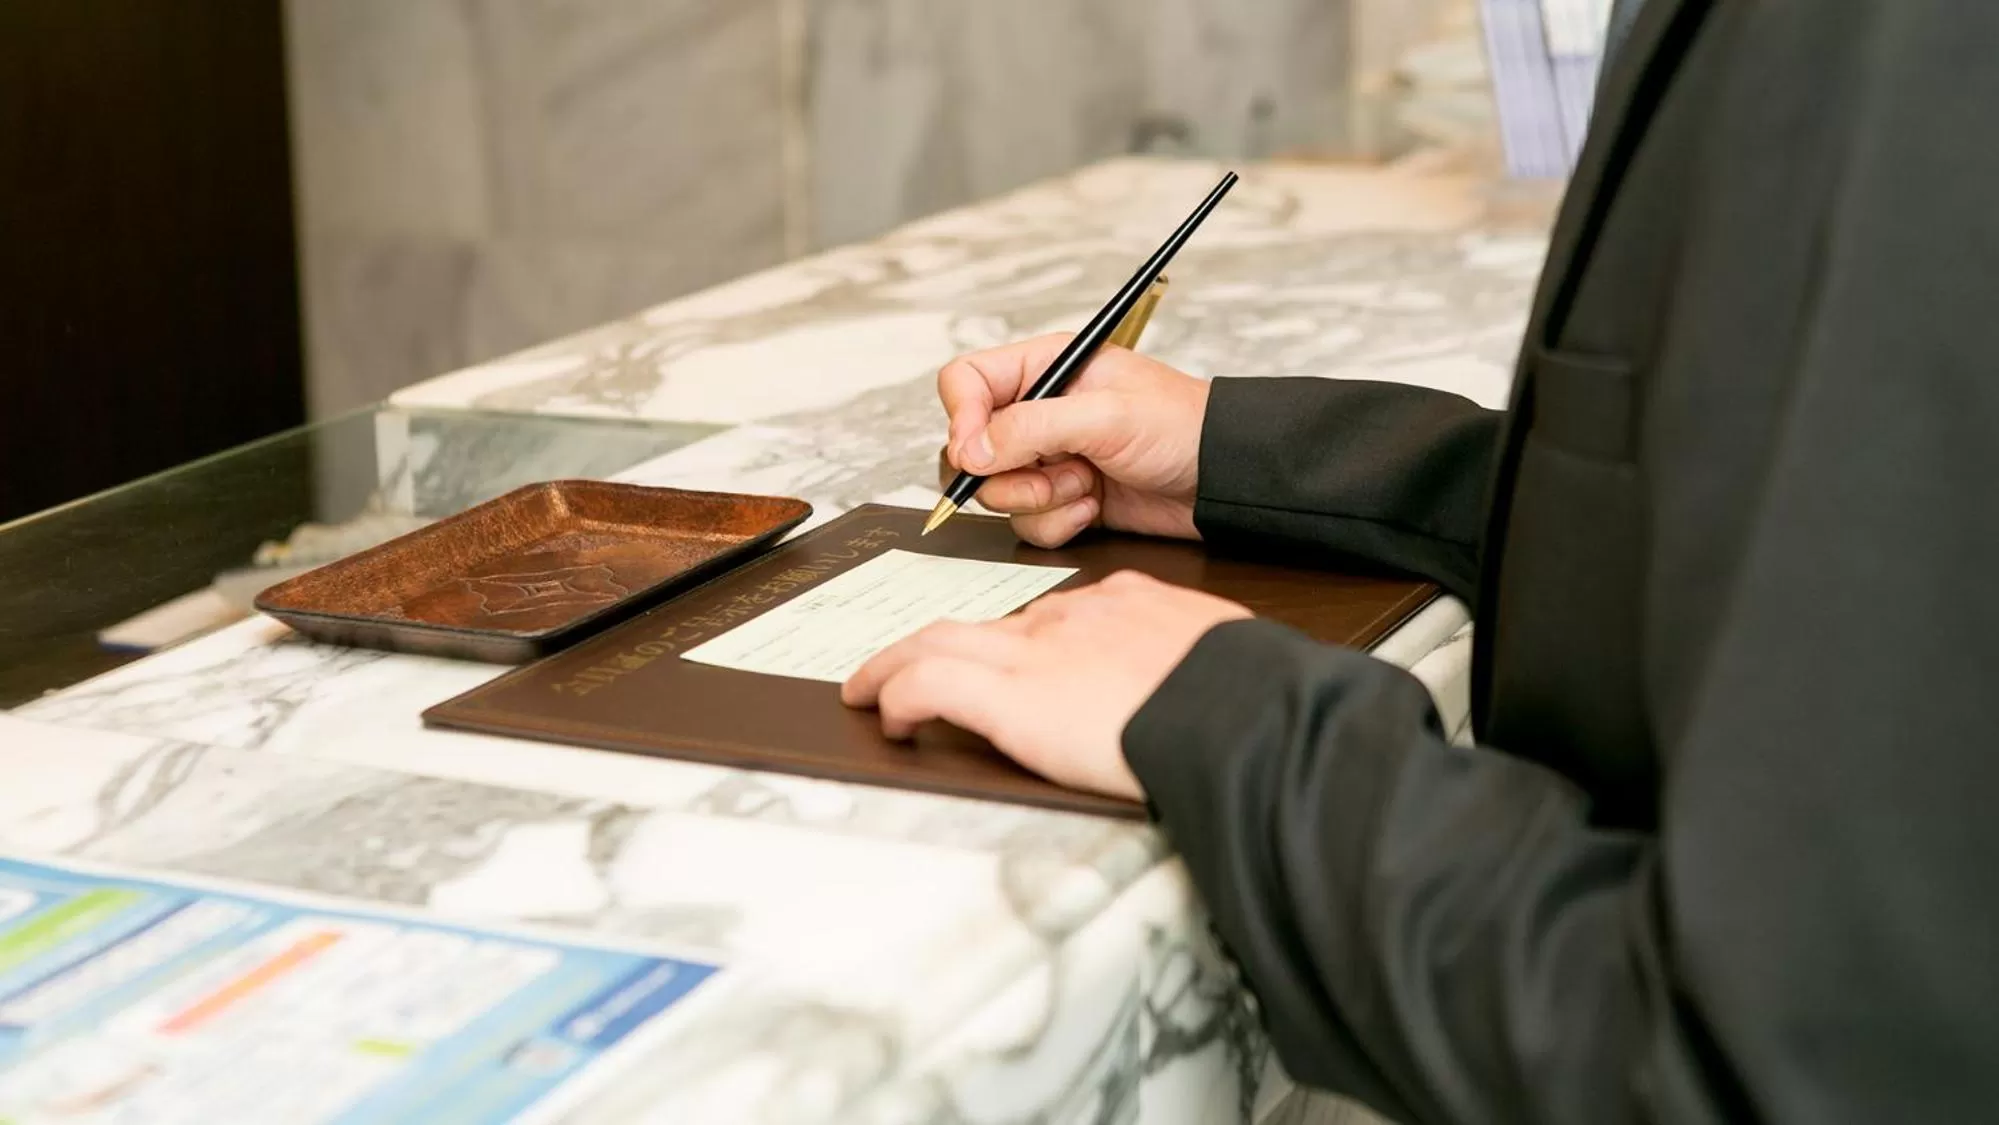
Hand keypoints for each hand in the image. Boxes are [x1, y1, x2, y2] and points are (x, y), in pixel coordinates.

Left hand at [841, 572, 1250, 800]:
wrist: (1243, 713)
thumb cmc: (1250, 698)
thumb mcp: (1228, 659)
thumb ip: (1191, 663)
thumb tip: (1194, 688)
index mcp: (1124, 604)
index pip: (1048, 616)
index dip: (1012, 642)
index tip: (1003, 661)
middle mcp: (1070, 619)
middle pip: (982, 622)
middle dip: (935, 643)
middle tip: (900, 664)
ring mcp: (1036, 652)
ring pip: (936, 640)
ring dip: (893, 665)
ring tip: (868, 687)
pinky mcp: (1010, 692)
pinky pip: (927, 681)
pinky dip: (896, 694)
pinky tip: (887, 717)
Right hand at [938, 334, 1209, 547]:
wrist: (1224, 479)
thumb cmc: (1181, 426)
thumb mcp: (1105, 416)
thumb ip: (1030, 428)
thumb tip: (968, 452)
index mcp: (1044, 368)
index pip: (965, 382)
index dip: (961, 418)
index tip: (976, 452)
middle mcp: (1037, 412)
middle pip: (969, 448)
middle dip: (1004, 474)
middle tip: (1048, 476)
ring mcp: (1047, 459)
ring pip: (997, 492)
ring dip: (1039, 499)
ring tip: (1086, 486)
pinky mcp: (1062, 500)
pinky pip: (1028, 523)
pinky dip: (1059, 522)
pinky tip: (1096, 508)